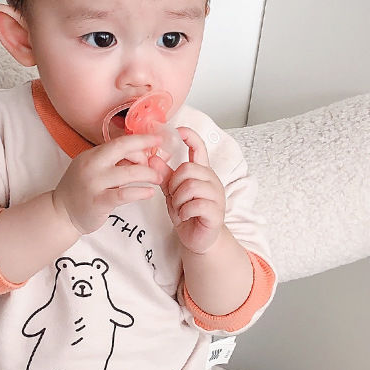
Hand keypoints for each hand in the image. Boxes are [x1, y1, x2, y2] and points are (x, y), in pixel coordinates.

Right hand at [52, 134, 161, 233]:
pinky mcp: (98, 202)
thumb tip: (143, 154)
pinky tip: (149, 193)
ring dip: (148, 173)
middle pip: (123, 148)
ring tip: (158, 178)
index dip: (141, 139)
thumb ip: (114, 162)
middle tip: (160, 159)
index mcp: (91, 155)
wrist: (61, 213)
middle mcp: (91, 165)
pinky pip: (124, 194)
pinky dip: (140, 192)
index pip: (119, 141)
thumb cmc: (80, 190)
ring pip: (128, 172)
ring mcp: (94, 183)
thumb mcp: (94, 170)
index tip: (157, 139)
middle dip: (145, 150)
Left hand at [149, 126, 225, 253]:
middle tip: (174, 197)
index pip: (199, 147)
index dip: (190, 136)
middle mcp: (212, 180)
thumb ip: (165, 175)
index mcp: (202, 172)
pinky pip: (196, 204)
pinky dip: (185, 211)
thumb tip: (152, 157)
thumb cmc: (187, 213)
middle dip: (174, 183)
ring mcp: (216, 196)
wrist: (198, 239)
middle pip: (189, 169)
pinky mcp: (216, 212)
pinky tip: (185, 216)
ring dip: (179, 199)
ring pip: (191, 186)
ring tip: (180, 208)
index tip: (178, 130)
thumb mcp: (172, 192)